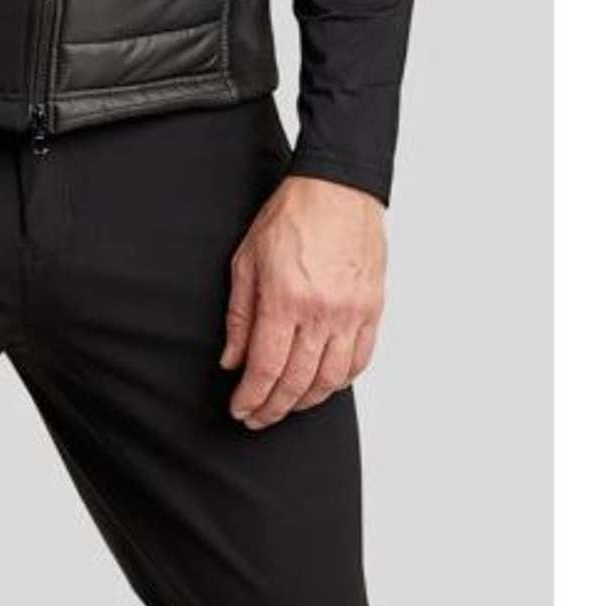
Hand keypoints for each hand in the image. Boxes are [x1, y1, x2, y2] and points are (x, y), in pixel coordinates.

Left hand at [220, 173, 385, 425]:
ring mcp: (352, 313)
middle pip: (296, 382)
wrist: (338, 189)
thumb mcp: (246, 261)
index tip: (240, 410)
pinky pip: (360, 360)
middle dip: (273, 408)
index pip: (266, 369)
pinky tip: (323, 384)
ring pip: (331, 379)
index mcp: (285, 300)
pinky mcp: (372, 309)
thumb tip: (232, 360)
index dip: (251, 398)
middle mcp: (322, 313)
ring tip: (287, 404)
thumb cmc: (291, 217)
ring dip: (306, 400)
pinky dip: (340, 381)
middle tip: (257, 417)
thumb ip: (240, 316)